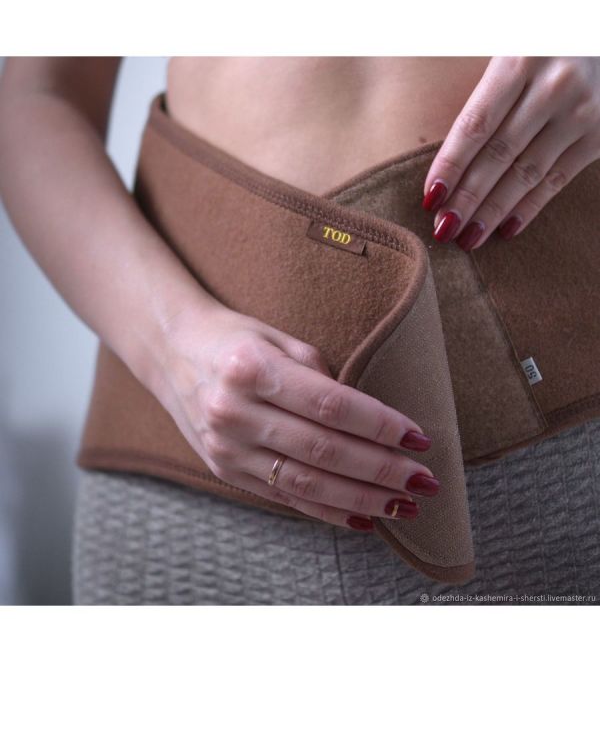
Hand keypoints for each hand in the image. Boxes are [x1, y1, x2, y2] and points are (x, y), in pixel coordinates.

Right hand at [155, 302, 439, 531]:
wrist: (172, 352)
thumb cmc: (235, 338)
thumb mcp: (278, 339)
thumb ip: (322, 377)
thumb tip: (371, 423)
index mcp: (251, 369)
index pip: (330, 405)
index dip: (380, 426)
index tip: (419, 439)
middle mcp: (234, 412)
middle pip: (323, 451)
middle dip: (380, 471)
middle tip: (423, 482)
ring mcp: (226, 447)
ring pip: (305, 485)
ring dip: (360, 500)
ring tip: (402, 506)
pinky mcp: (224, 470)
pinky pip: (283, 498)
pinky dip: (327, 512)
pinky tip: (363, 518)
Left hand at [422, 57, 599, 249]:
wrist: (599, 30)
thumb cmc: (540, 42)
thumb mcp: (508, 43)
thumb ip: (479, 84)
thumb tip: (442, 150)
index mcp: (520, 59)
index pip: (476, 124)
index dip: (450, 165)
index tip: (429, 198)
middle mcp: (553, 86)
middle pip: (498, 154)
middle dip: (467, 198)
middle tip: (442, 229)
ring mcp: (581, 112)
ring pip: (527, 173)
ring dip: (493, 211)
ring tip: (468, 238)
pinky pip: (558, 179)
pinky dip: (530, 207)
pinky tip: (506, 229)